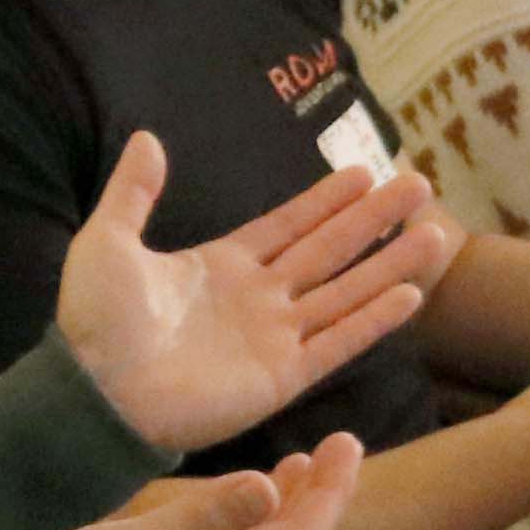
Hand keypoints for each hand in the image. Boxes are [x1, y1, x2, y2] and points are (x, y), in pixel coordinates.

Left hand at [50, 135, 455, 449]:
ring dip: (389, 265)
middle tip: (418, 184)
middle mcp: (258, 299)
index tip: (364, 172)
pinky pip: (338, 343)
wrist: (94, 392)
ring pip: (346, 292)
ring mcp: (274, 338)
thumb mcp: (107, 241)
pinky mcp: (281, 377)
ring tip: (434, 235)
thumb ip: (134, 192)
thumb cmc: (95, 323)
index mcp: (222, 266)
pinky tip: (410, 295)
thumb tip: (148, 137)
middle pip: (331, 250)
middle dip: (374, 218)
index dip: (326, 200)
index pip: (289, 225)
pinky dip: (374, 321)